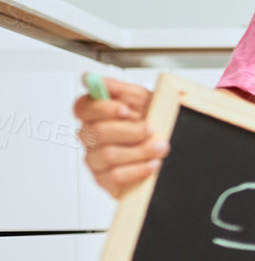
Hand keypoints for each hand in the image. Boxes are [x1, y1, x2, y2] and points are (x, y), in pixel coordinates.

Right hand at [73, 78, 167, 197]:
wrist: (167, 145)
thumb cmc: (150, 120)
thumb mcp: (140, 98)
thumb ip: (118, 89)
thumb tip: (95, 80)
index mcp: (95, 114)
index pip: (82, 108)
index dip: (103, 109)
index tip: (126, 110)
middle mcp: (91, 137)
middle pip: (96, 133)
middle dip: (129, 131)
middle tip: (150, 130)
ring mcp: (95, 159)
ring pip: (107, 155)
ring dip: (138, 151)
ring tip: (159, 148)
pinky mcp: (105, 180)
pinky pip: (114, 177)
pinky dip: (137, 170)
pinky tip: (151, 164)